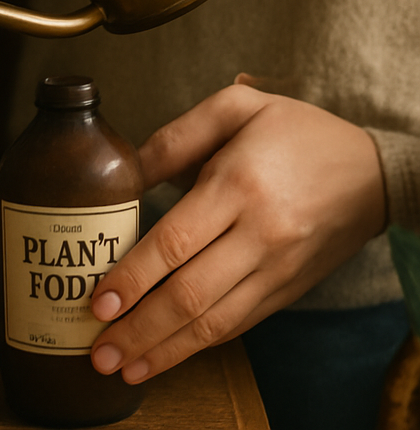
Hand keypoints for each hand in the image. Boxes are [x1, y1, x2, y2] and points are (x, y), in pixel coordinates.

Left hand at [88, 79, 384, 383]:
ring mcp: (278, 269)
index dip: (134, 277)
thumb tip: (128, 172)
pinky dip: (201, 344)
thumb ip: (177, 137)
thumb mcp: (236, 106)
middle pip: (191, 295)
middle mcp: (260, 235)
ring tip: (125, 367)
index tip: (99, 301)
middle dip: (140, 329)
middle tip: (100, 351)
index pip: (175, 242)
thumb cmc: (296, 130)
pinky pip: (239, 324)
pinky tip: (168, 354)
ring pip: (215, 322)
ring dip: (166, 349)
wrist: (375, 170)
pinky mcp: (289, 290)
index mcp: (239, 185)